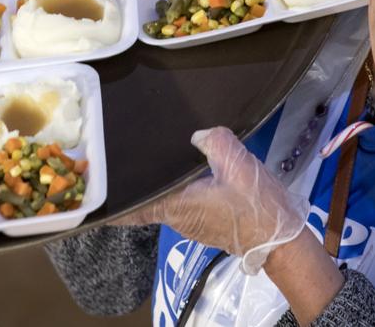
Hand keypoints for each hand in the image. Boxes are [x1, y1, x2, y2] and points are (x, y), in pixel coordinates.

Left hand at [119, 126, 309, 273]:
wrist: (281, 241)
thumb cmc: (257, 206)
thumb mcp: (239, 164)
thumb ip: (215, 141)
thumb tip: (197, 135)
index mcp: (177, 205)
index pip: (132, 207)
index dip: (110, 201)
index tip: (93, 190)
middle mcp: (177, 218)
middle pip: (145, 201)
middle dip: (132, 184)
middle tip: (119, 157)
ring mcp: (190, 224)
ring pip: (164, 202)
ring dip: (155, 186)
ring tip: (148, 158)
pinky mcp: (204, 224)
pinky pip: (181, 204)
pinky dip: (175, 190)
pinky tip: (182, 172)